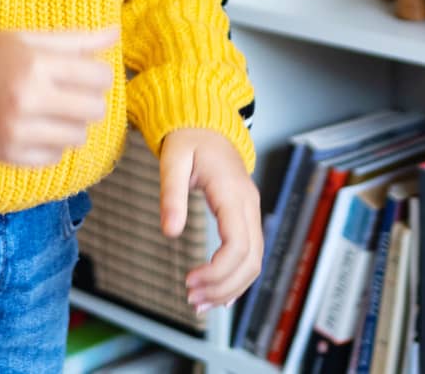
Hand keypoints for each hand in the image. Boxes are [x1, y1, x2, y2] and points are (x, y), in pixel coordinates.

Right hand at [0, 27, 117, 167]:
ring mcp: (18, 132)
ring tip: (49, 109)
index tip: (83, 72)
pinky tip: (34, 126)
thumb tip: (116, 33)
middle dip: (88, 99)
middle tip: (68, 91)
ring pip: (78, 137)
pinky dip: (52, 143)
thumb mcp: (27, 38)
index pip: (99, 76)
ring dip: (71, 122)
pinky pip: (54, 157)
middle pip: (95, 110)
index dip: (98, 74)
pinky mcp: (8, 154)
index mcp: (35, 65)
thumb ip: (75, 40)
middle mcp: (28, 100)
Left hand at [159, 127, 262, 313]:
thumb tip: (170, 232)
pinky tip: (219, 295)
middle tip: (191, 299)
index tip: (189, 281)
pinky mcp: (245, 217)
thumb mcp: (173, 160)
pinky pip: (250, 254)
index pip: (238, 244)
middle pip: (251, 260)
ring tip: (199, 302)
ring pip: (254, 262)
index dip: (218, 271)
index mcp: (233, 192)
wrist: (206, 123)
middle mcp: (249, 205)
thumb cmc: (188, 138)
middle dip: (223, 286)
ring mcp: (251, 211)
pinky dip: (236, 278)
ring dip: (230, 287)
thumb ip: (172, 195)